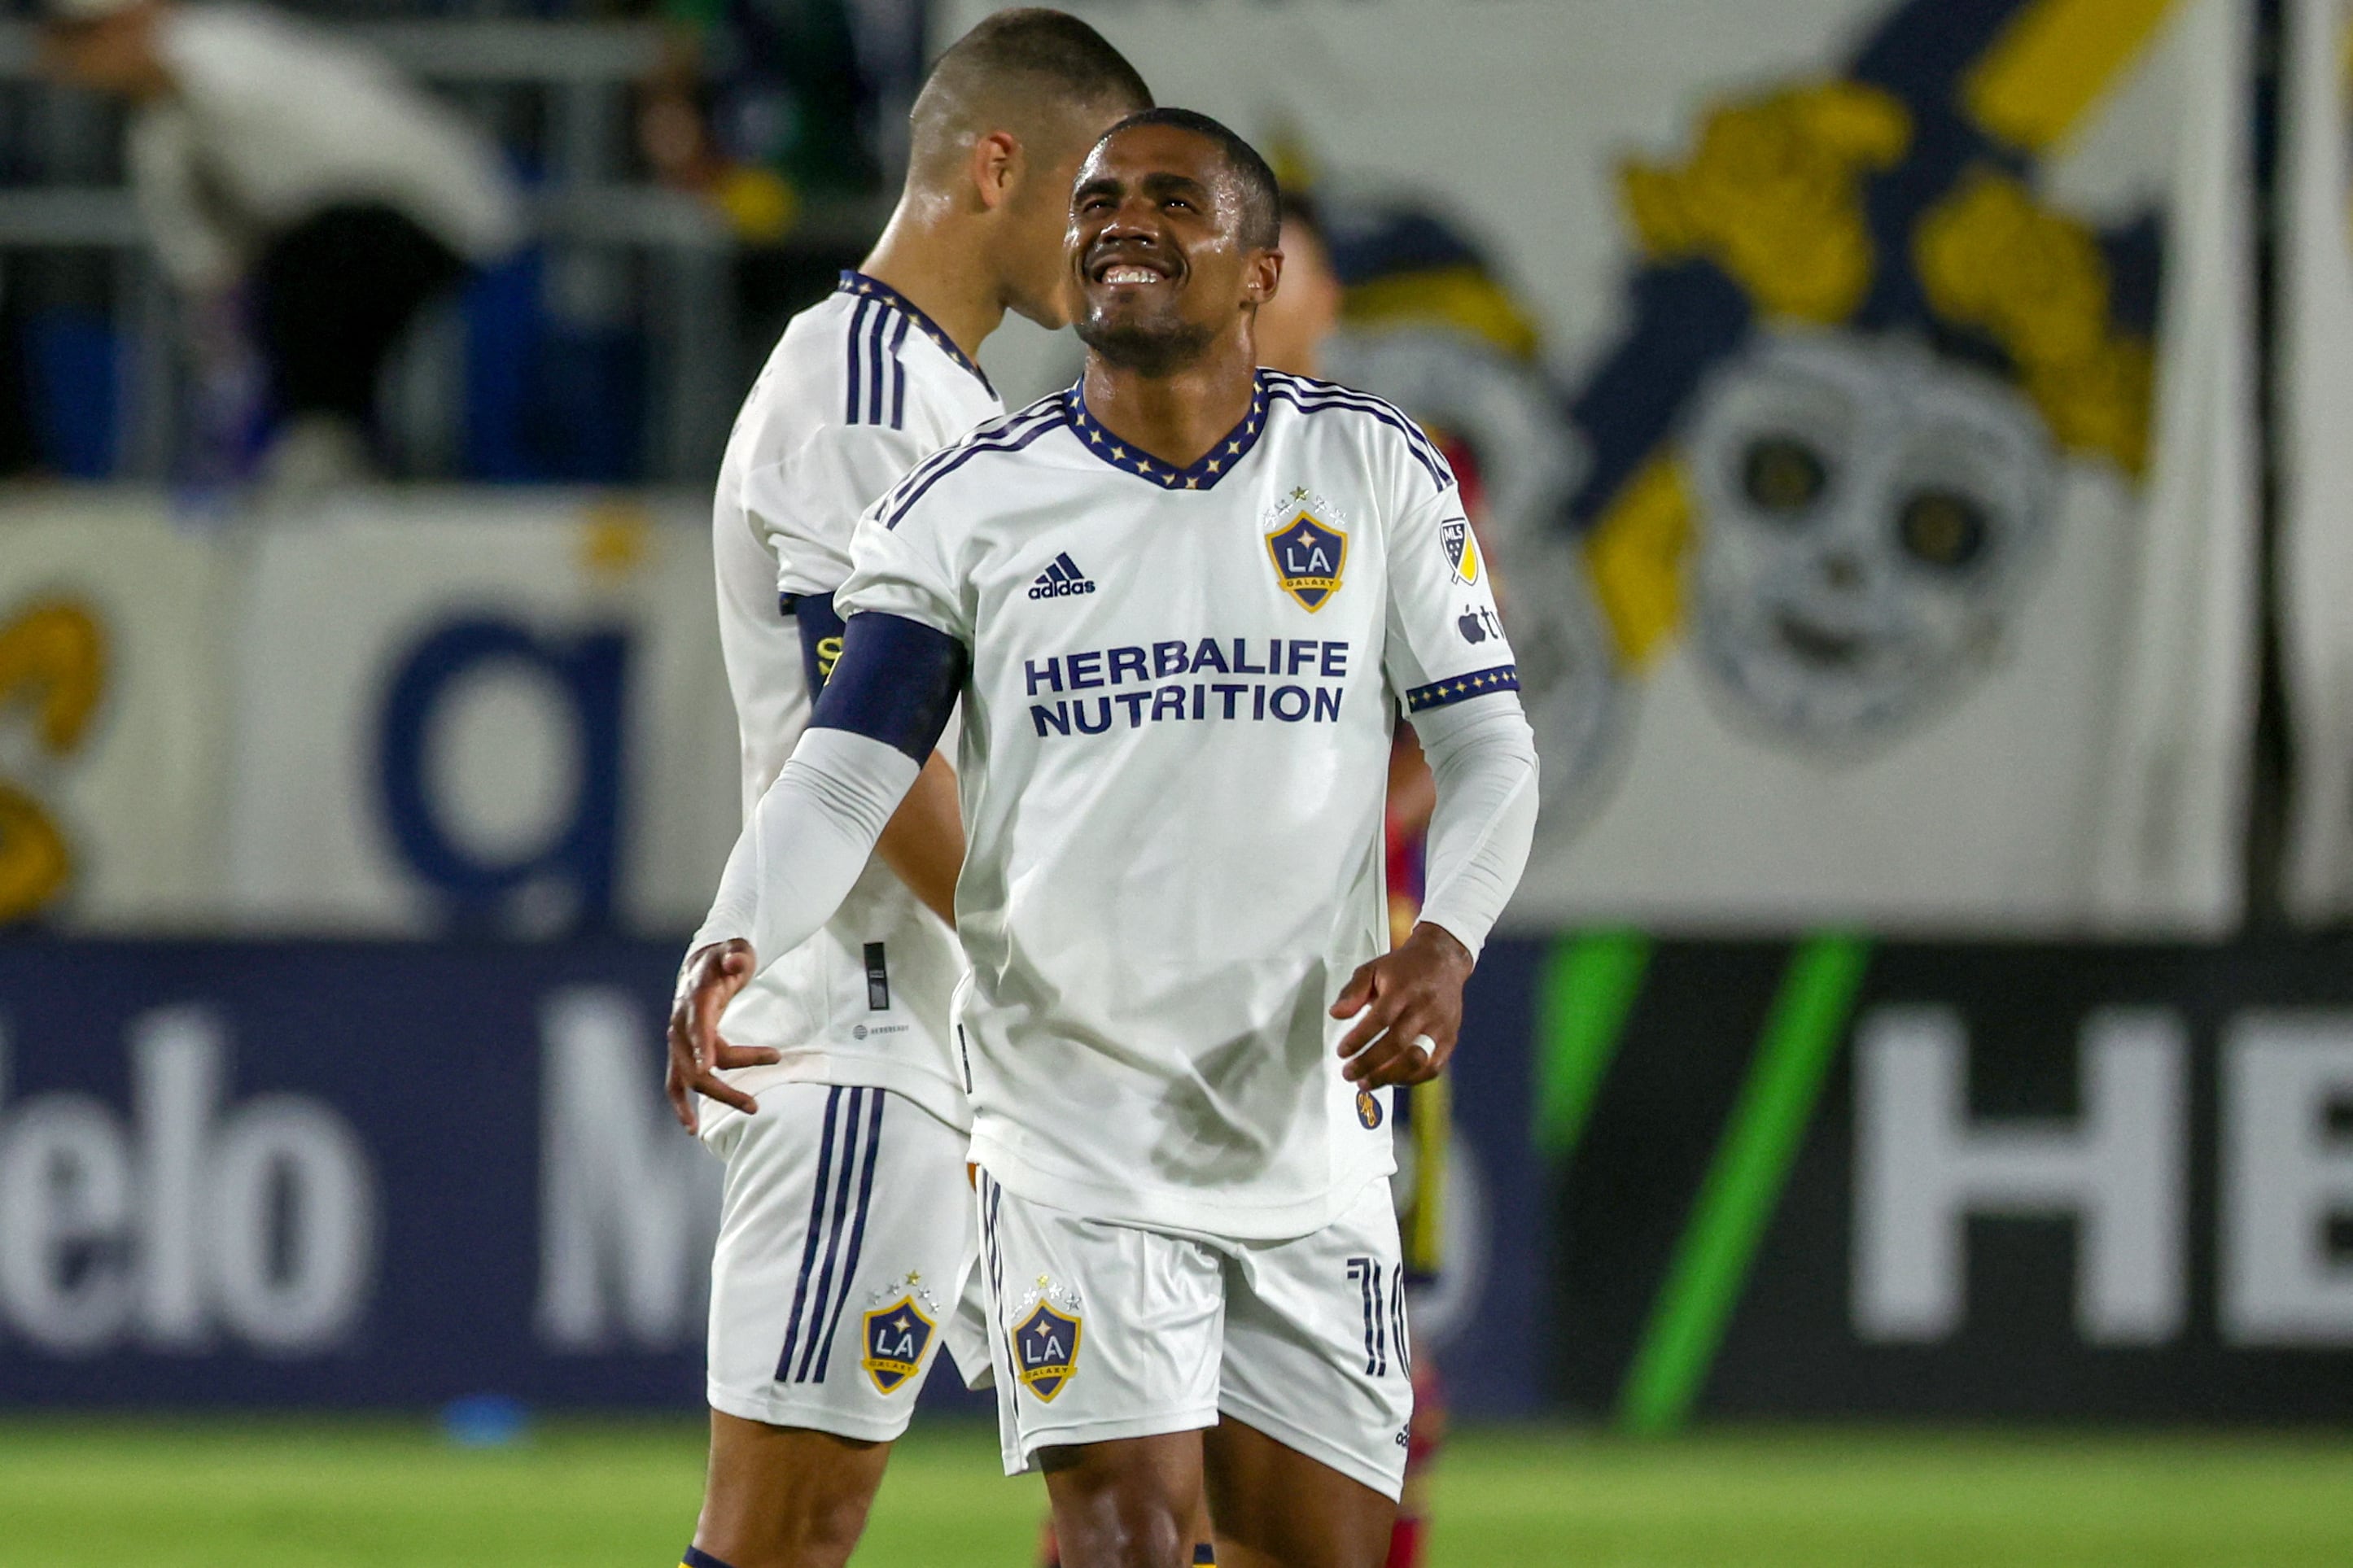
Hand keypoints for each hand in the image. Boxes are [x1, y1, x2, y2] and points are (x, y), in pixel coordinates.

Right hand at [666, 939, 780, 1131]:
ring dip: (719, 1095)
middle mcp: (681, 1026)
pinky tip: (692, 1128)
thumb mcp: (734, 949)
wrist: (700, 967)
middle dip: (726, 1084)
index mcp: (694, 1001)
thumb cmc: (723, 960)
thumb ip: (736, 955)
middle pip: (699, 1062)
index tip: (709, 1066)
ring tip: (751, 1109)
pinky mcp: (679, 1055)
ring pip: (690, 1077)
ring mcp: (677, 1043)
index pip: (698, 1026)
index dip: (702, 1045)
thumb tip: (736, 962)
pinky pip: (674, 1084)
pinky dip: (680, 1106)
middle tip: (757, 1103)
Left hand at [1329, 922, 1473, 1088]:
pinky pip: (1433, 1067)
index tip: (1342, 1052)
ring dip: (1389, 1076)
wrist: (1443, 961)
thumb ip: (1353, 991)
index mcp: (1403, 990)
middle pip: (1397, 1043)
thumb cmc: (1404, 968)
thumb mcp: (1373, 969)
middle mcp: (1424, 1009)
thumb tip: (1336, 1014)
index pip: (1380, 1019)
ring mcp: (1440, 1026)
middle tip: (1349, 1074)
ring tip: (1366, 1083)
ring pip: (1417, 1060)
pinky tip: (1392, 1081)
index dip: (1359, 1039)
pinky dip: (1412, 1079)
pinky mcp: (1449, 1039)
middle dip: (1369, 1063)